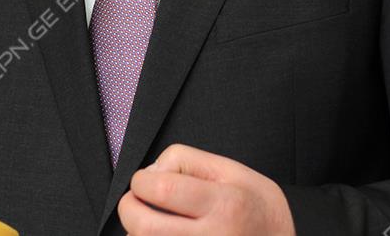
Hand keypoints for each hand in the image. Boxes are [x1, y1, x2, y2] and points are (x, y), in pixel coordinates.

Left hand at [118, 143, 295, 235]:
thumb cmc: (260, 211)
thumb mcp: (235, 172)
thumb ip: (190, 162)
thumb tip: (151, 173)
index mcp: (225, 204)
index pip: (160, 189)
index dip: (141, 181)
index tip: (145, 181)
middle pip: (144, 226)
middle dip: (129, 209)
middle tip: (136, 201)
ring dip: (138, 232)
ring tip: (151, 222)